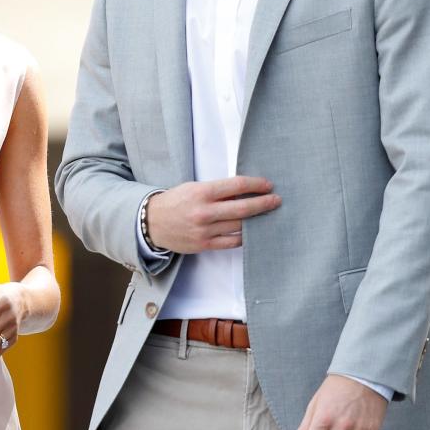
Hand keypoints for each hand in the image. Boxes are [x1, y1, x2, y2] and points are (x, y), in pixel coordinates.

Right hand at [147, 176, 281, 253]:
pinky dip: (243, 236)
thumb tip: (244, 191)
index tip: (268, 185)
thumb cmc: (176, 202)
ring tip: (266, 216)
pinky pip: (231, 242)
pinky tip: (250, 231)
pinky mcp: (204, 244)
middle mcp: (205, 212)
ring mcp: (205, 230)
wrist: (152, 223)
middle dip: (264, 203)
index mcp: (202, 192)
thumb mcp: (194, 188)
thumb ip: (217, 190)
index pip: (237, 186)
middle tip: (276, 200)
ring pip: (239, 226)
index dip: (256, 184)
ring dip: (256, 221)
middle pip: (243, 208)